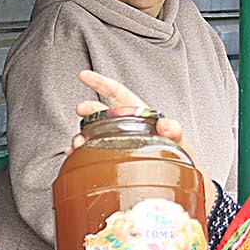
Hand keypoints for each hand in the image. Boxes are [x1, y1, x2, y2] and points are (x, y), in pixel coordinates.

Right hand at [73, 70, 200, 165]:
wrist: (172, 173)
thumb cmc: (174, 152)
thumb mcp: (177, 138)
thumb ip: (174, 130)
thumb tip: (166, 124)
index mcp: (135, 113)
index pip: (116, 92)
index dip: (100, 83)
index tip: (84, 76)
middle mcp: (121, 125)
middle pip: (99, 112)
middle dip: (88, 109)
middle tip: (80, 109)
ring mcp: (112, 140)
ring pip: (91, 133)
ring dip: (81, 136)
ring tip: (77, 143)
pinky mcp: (107, 156)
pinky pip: (89, 152)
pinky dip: (78, 154)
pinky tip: (72, 156)